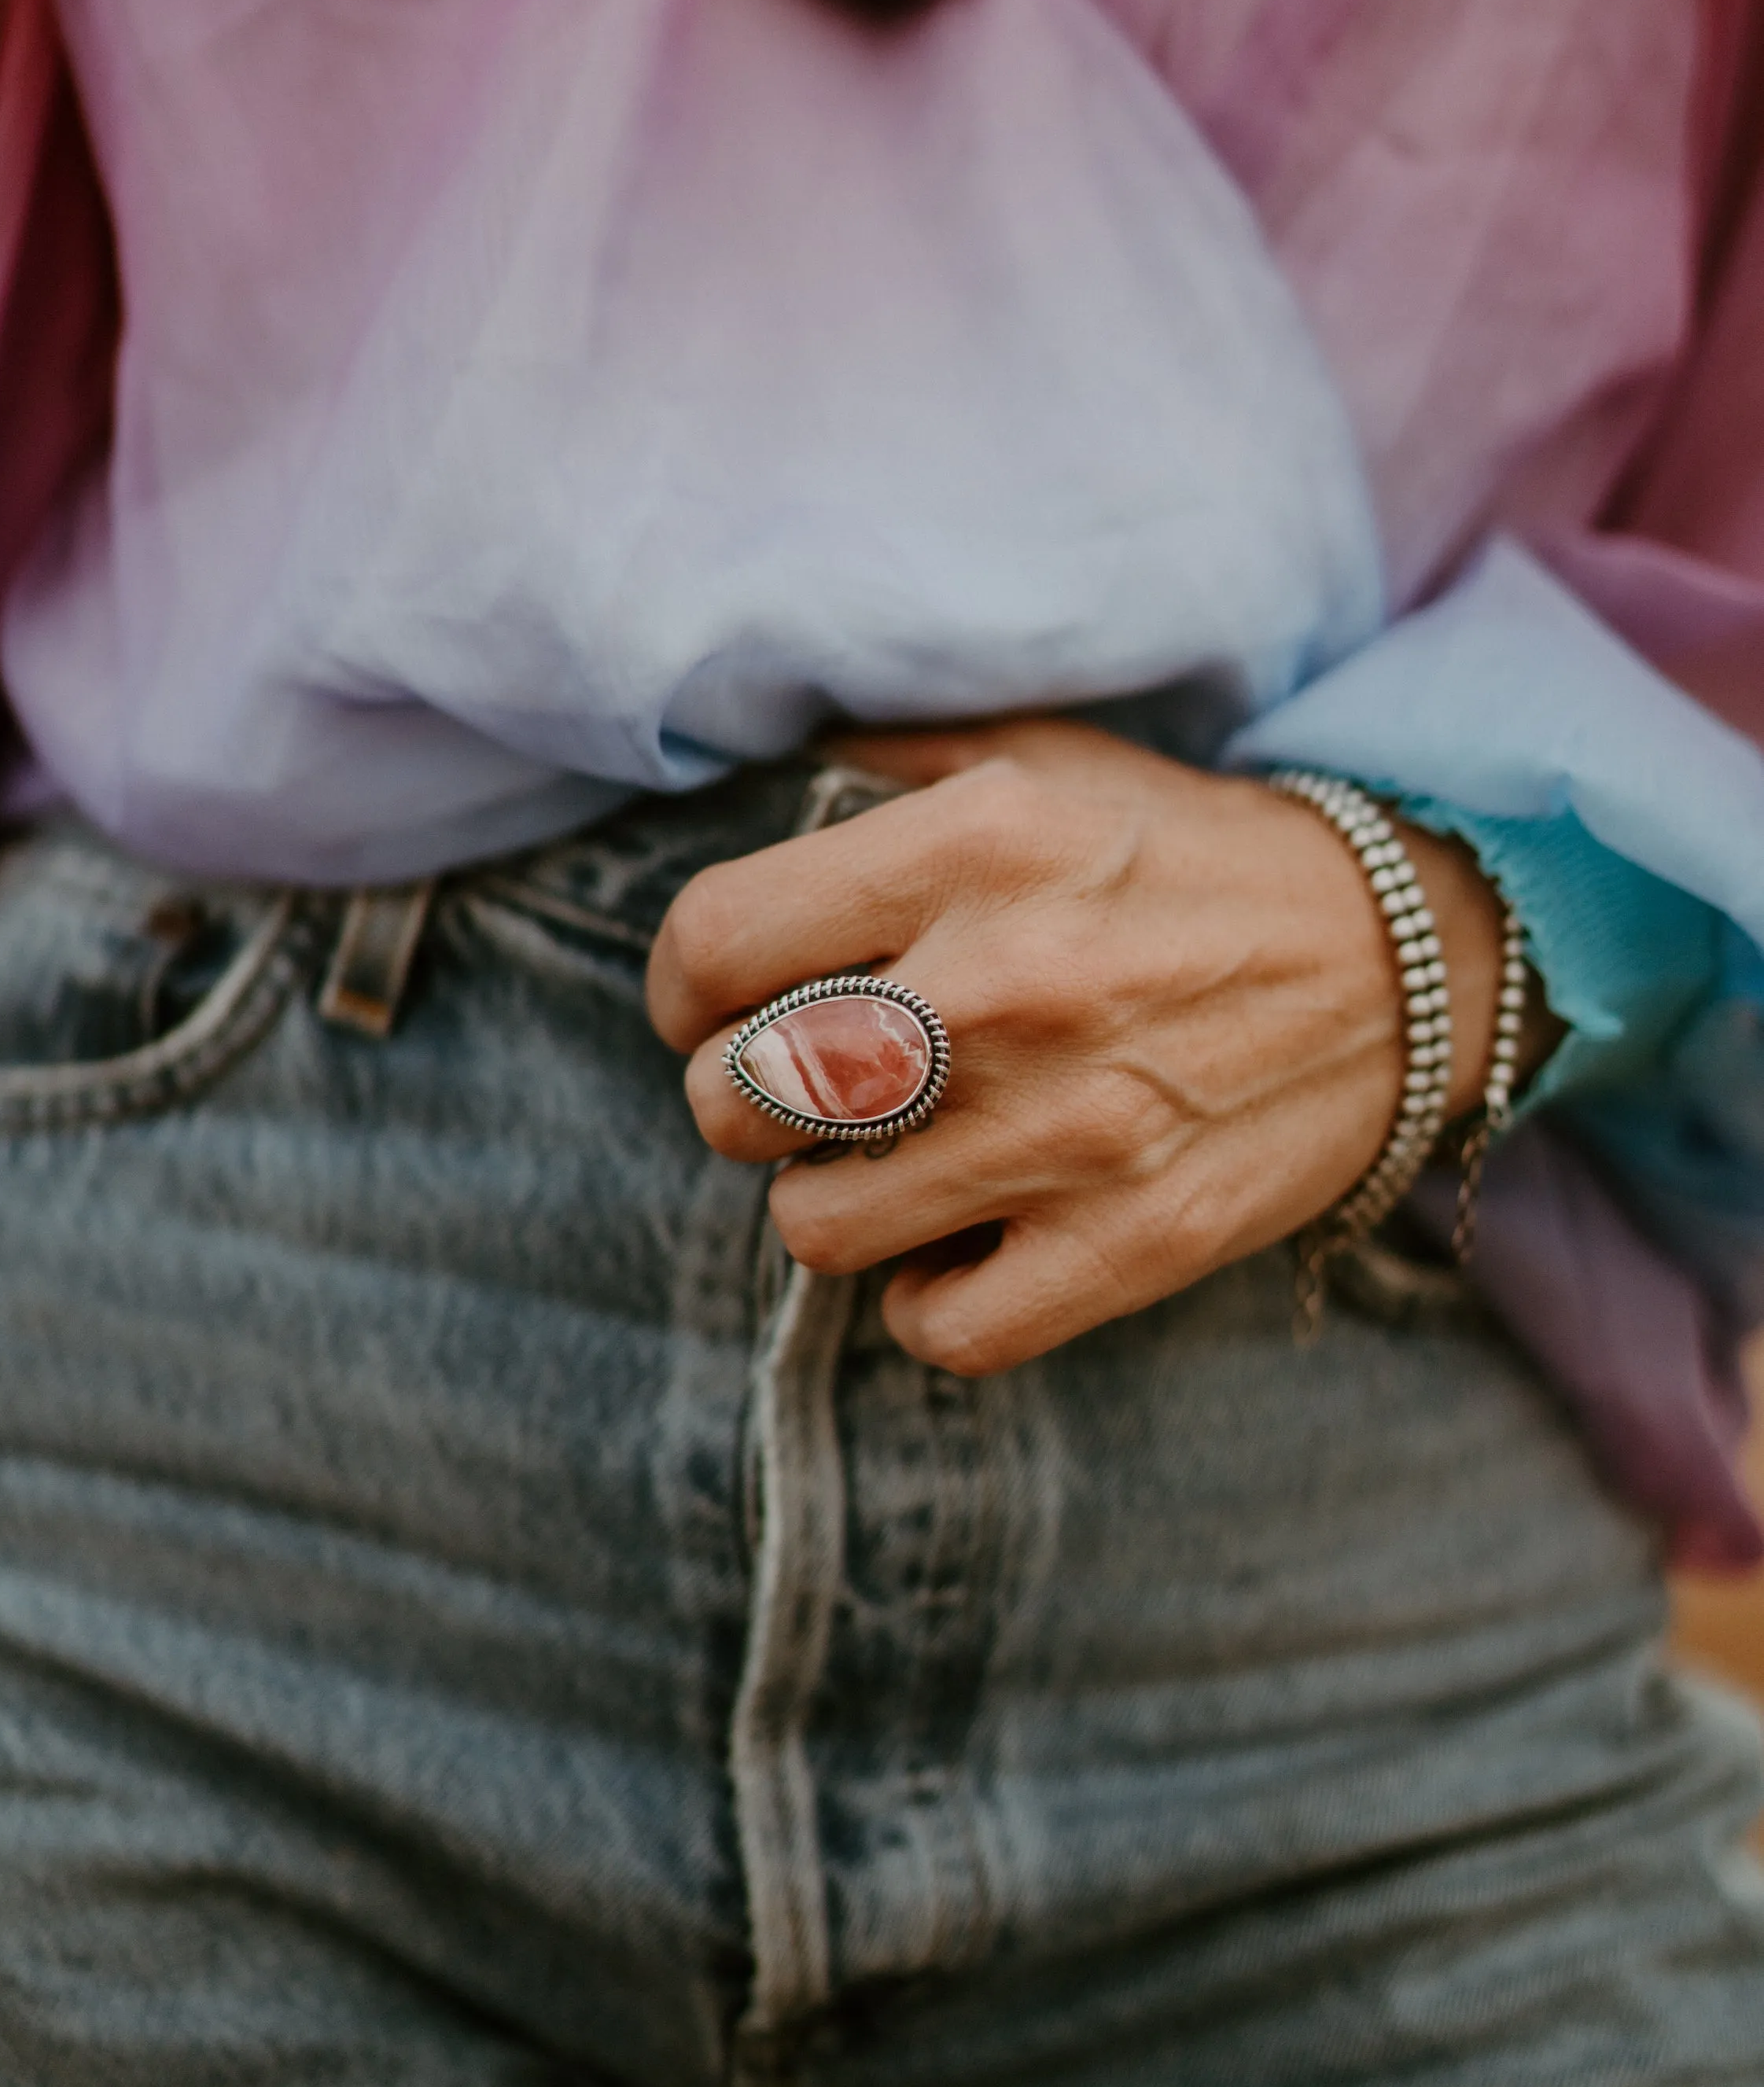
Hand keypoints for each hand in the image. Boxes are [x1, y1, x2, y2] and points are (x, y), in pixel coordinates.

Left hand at [645, 720, 1519, 1376]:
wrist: (1405, 960)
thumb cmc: (1186, 858)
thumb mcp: (1040, 760)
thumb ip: (884, 765)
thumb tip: (744, 781)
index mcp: (967, 847)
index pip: (710, 944)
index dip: (682, 988)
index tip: (714, 1004)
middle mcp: (1002, 986)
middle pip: (732, 1100)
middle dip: (747, 1097)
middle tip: (809, 1083)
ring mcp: (1066, 1130)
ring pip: (813, 1228)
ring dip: (832, 1199)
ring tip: (889, 1158)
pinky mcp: (1129, 1245)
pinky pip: (940, 1326)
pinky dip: (931, 1297)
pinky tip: (963, 1238)